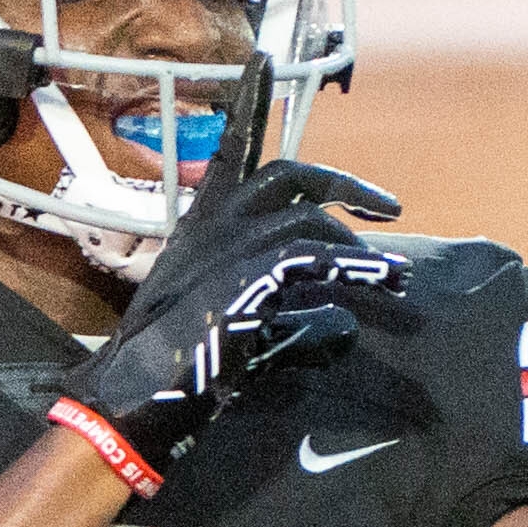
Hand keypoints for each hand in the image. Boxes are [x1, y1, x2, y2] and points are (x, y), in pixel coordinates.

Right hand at [54, 161, 398, 493]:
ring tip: (397, 274)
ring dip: (358, 244)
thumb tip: (346, 329)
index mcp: (198, 231)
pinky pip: (312, 259)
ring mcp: (225, 249)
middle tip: (386, 212)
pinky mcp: (244, 279)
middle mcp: (209, 228)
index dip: (262, 130)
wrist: (131, 400)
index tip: (289, 126)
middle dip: (343, 185)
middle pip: (284, 176)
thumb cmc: (173, 372)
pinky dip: (358, 267)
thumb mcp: (232, 330)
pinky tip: (388, 278)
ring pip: (306, 218)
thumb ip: (288, 323)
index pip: (231, 163)